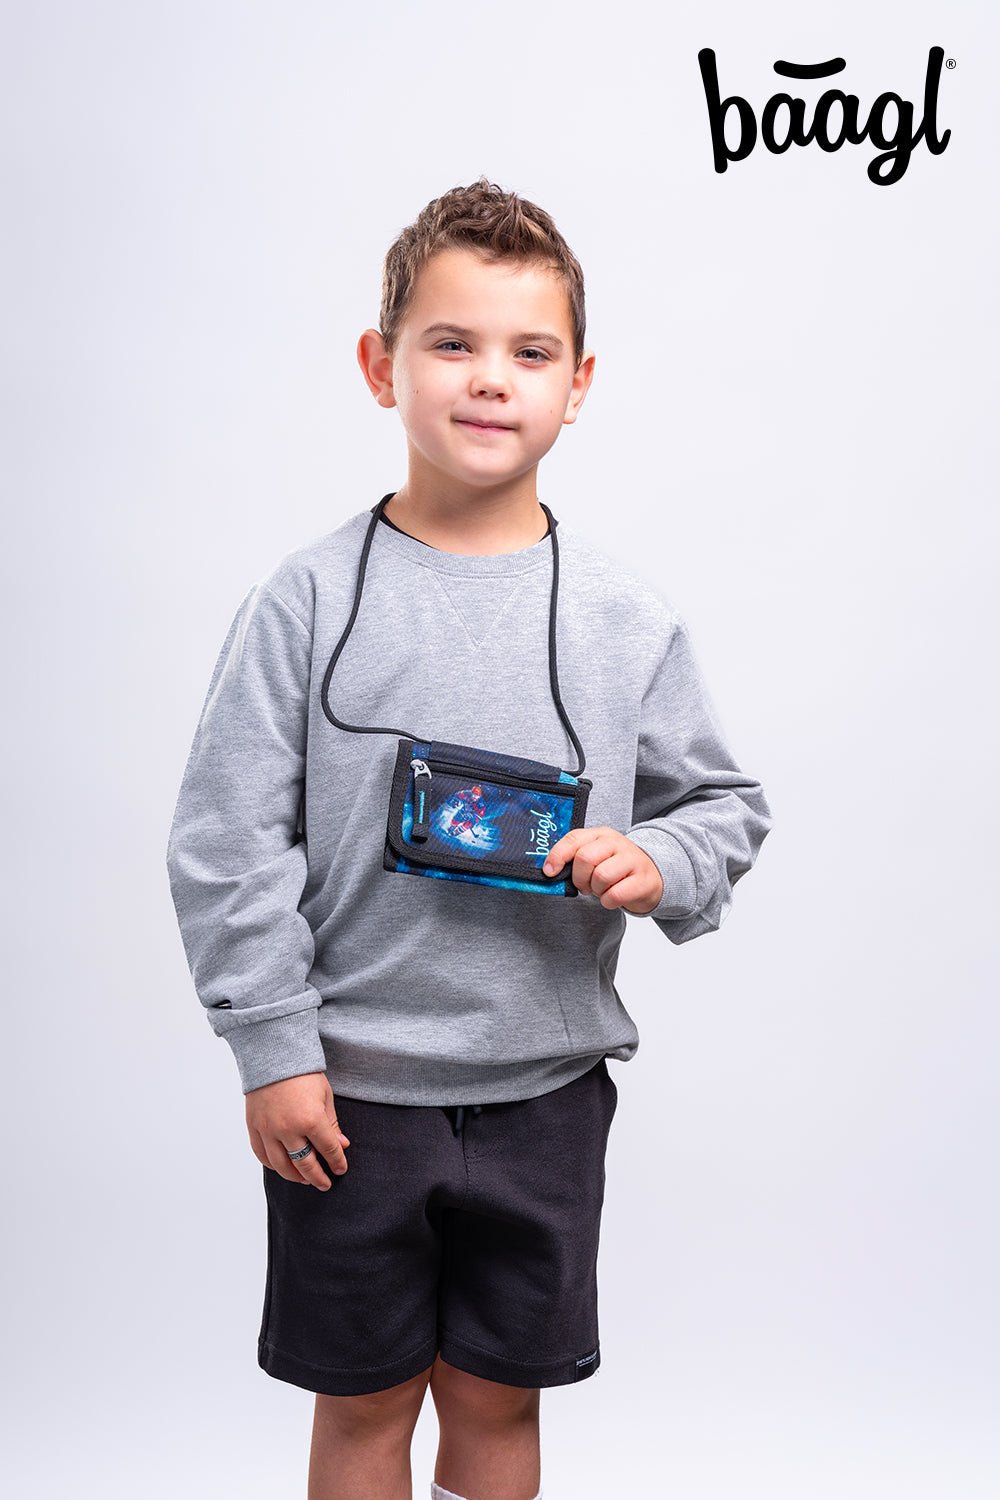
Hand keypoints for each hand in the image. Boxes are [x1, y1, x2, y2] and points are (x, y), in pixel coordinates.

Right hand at [245, 1072, 349, 1190]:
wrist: (273, 1056)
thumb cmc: (303, 1074)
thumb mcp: (325, 1096)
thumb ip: (332, 1125)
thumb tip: (341, 1146)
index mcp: (311, 1120)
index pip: (328, 1151)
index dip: (337, 1163)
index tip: (341, 1169)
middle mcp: (288, 1129)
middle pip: (305, 1164)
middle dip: (318, 1177)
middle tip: (325, 1184)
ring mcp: (269, 1130)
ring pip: (282, 1166)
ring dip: (295, 1177)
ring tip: (305, 1180)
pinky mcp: (254, 1127)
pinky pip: (262, 1155)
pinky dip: (273, 1165)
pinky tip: (283, 1167)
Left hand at [543, 827, 663, 913]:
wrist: (652, 877)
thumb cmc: (617, 868)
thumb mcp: (597, 856)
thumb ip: (575, 859)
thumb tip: (550, 872)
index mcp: (601, 834)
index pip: (573, 839)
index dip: (557, 856)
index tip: (550, 872)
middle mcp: (617, 843)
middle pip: (585, 858)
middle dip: (579, 878)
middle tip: (585, 886)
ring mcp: (632, 860)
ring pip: (600, 876)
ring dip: (596, 890)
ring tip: (602, 890)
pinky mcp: (643, 880)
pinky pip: (616, 894)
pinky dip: (608, 901)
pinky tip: (612, 898)